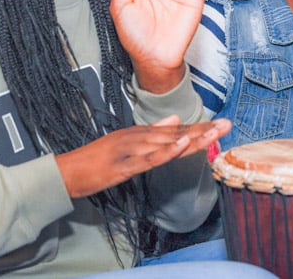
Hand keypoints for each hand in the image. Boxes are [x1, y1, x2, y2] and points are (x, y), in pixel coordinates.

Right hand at [56, 115, 230, 197]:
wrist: (66, 172)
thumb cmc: (94, 161)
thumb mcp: (125, 143)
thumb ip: (152, 132)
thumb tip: (175, 119)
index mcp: (139, 133)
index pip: (175, 130)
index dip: (198, 128)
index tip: (219, 125)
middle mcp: (137, 137)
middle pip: (176, 134)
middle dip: (203, 130)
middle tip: (226, 124)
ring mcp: (130, 150)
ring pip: (167, 143)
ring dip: (192, 138)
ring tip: (214, 133)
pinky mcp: (123, 165)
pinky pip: (149, 159)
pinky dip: (167, 152)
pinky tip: (182, 146)